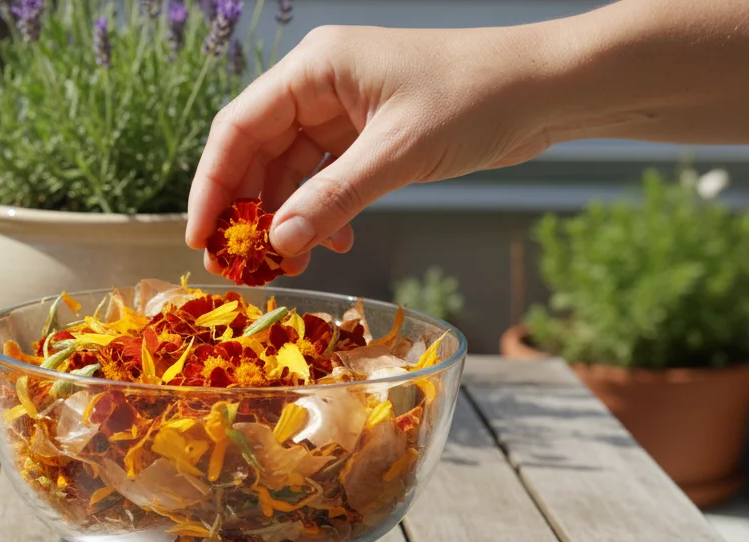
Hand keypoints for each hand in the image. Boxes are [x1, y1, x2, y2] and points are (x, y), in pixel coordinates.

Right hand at [187, 24, 558, 275]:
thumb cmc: (478, 98)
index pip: (238, 128)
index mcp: (315, 67)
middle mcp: (319, 83)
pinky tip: (335, 242)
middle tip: (238, 265)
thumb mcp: (400, 153)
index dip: (212, 185)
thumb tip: (277, 243)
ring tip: (287, 266)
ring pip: (289, 170)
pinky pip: (324, 177)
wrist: (549, 87)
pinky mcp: (366, 133)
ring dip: (286, 219)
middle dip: (247, 210)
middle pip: (256, 151)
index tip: (201, 238)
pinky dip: (322, 212)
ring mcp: (342, 109)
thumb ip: (333, 199)